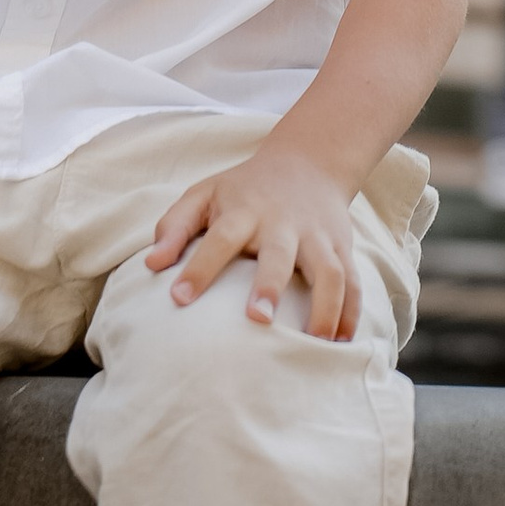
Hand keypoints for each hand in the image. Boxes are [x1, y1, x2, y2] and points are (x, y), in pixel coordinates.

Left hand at [144, 142, 361, 340]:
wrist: (308, 162)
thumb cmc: (244, 190)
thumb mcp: (205, 194)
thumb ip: (174, 226)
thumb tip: (150, 265)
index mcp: (245, 210)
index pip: (220, 237)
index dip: (199, 267)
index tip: (178, 298)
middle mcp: (283, 223)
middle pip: (280, 253)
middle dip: (270, 284)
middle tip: (256, 320)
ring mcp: (317, 236)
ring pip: (330, 271)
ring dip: (325, 307)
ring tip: (315, 344)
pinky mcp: (342, 248)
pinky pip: (354, 282)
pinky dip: (351, 313)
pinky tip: (341, 342)